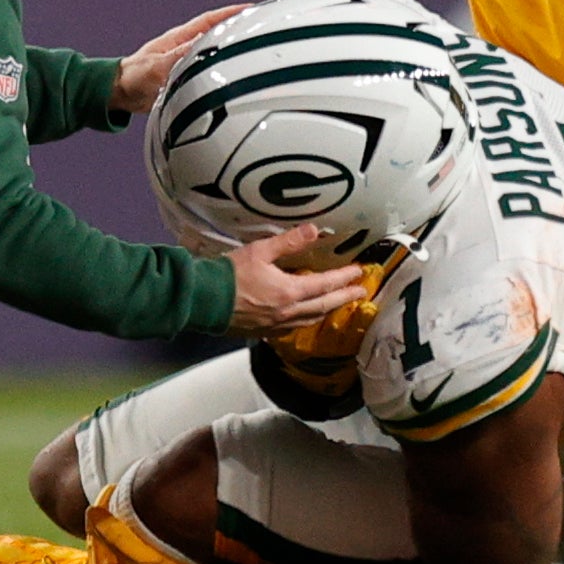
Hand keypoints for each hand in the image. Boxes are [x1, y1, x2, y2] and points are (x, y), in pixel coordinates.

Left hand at [111, 5, 245, 116]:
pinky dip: (221, 72)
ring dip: (231, 52)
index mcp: (179, 39)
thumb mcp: (158, 66)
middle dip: (237, 29)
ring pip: (214, 53)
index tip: (250, 9)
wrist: (120, 94)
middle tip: (260, 29)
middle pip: (217, 34)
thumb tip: (204, 43)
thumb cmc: (133, 78)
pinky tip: (234, 79)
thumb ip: (180, 56)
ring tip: (253, 53)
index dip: (230, 13)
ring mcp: (186, 62)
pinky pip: (208, 71)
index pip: (209, 20)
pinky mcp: (185, 78)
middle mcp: (185, 48)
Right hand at [222, 227, 361, 338]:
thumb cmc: (230, 274)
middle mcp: (288, 312)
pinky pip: (293, 328)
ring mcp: (276, 325)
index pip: (325, 285)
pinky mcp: (263, 332)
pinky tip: (305, 317)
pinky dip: (306, 320)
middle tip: (360, 293)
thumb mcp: (260, 251)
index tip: (359, 273)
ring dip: (327, 311)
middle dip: (344, 298)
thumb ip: (288, 242)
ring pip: (310, 320)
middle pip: (324, 306)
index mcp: (289, 292)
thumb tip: (315, 230)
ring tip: (337, 305)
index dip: (344, 278)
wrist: (203, 300)